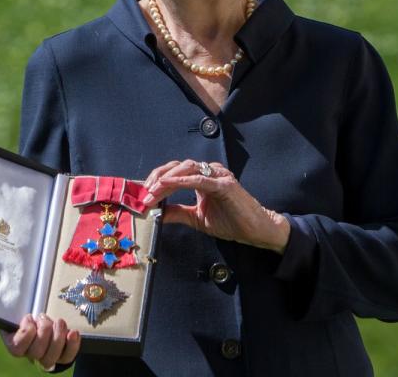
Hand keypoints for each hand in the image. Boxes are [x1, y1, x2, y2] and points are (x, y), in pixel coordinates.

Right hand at [0, 312, 79, 370]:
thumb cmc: (23, 314)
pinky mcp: (64, 354)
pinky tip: (72, 331)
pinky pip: (68, 357)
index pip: (17, 349)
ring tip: (58, 321)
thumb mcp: (5, 312)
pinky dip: (72, 345)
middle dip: (43, 332)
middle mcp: (30, 353)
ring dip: (57, 337)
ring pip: (52, 358)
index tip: (28, 317)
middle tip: (43, 315)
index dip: (25, 335)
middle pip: (36, 354)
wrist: (46, 316)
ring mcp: (47, 355)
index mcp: (14, 342)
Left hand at [142, 159, 290, 252]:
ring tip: (153, 192)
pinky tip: (170, 184)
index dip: (156, 181)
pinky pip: (200, 178)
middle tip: (144, 193)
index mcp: (201, 178)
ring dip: (167, 179)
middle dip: (157, 178)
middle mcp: (209, 172)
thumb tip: (157, 212)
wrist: (255, 230)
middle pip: (176, 166)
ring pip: (186, 168)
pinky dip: (183, 180)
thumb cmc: (230, 222)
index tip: (142, 195)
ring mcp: (217, 175)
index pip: (173, 173)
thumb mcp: (196, 218)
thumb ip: (177, 213)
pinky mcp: (225, 184)